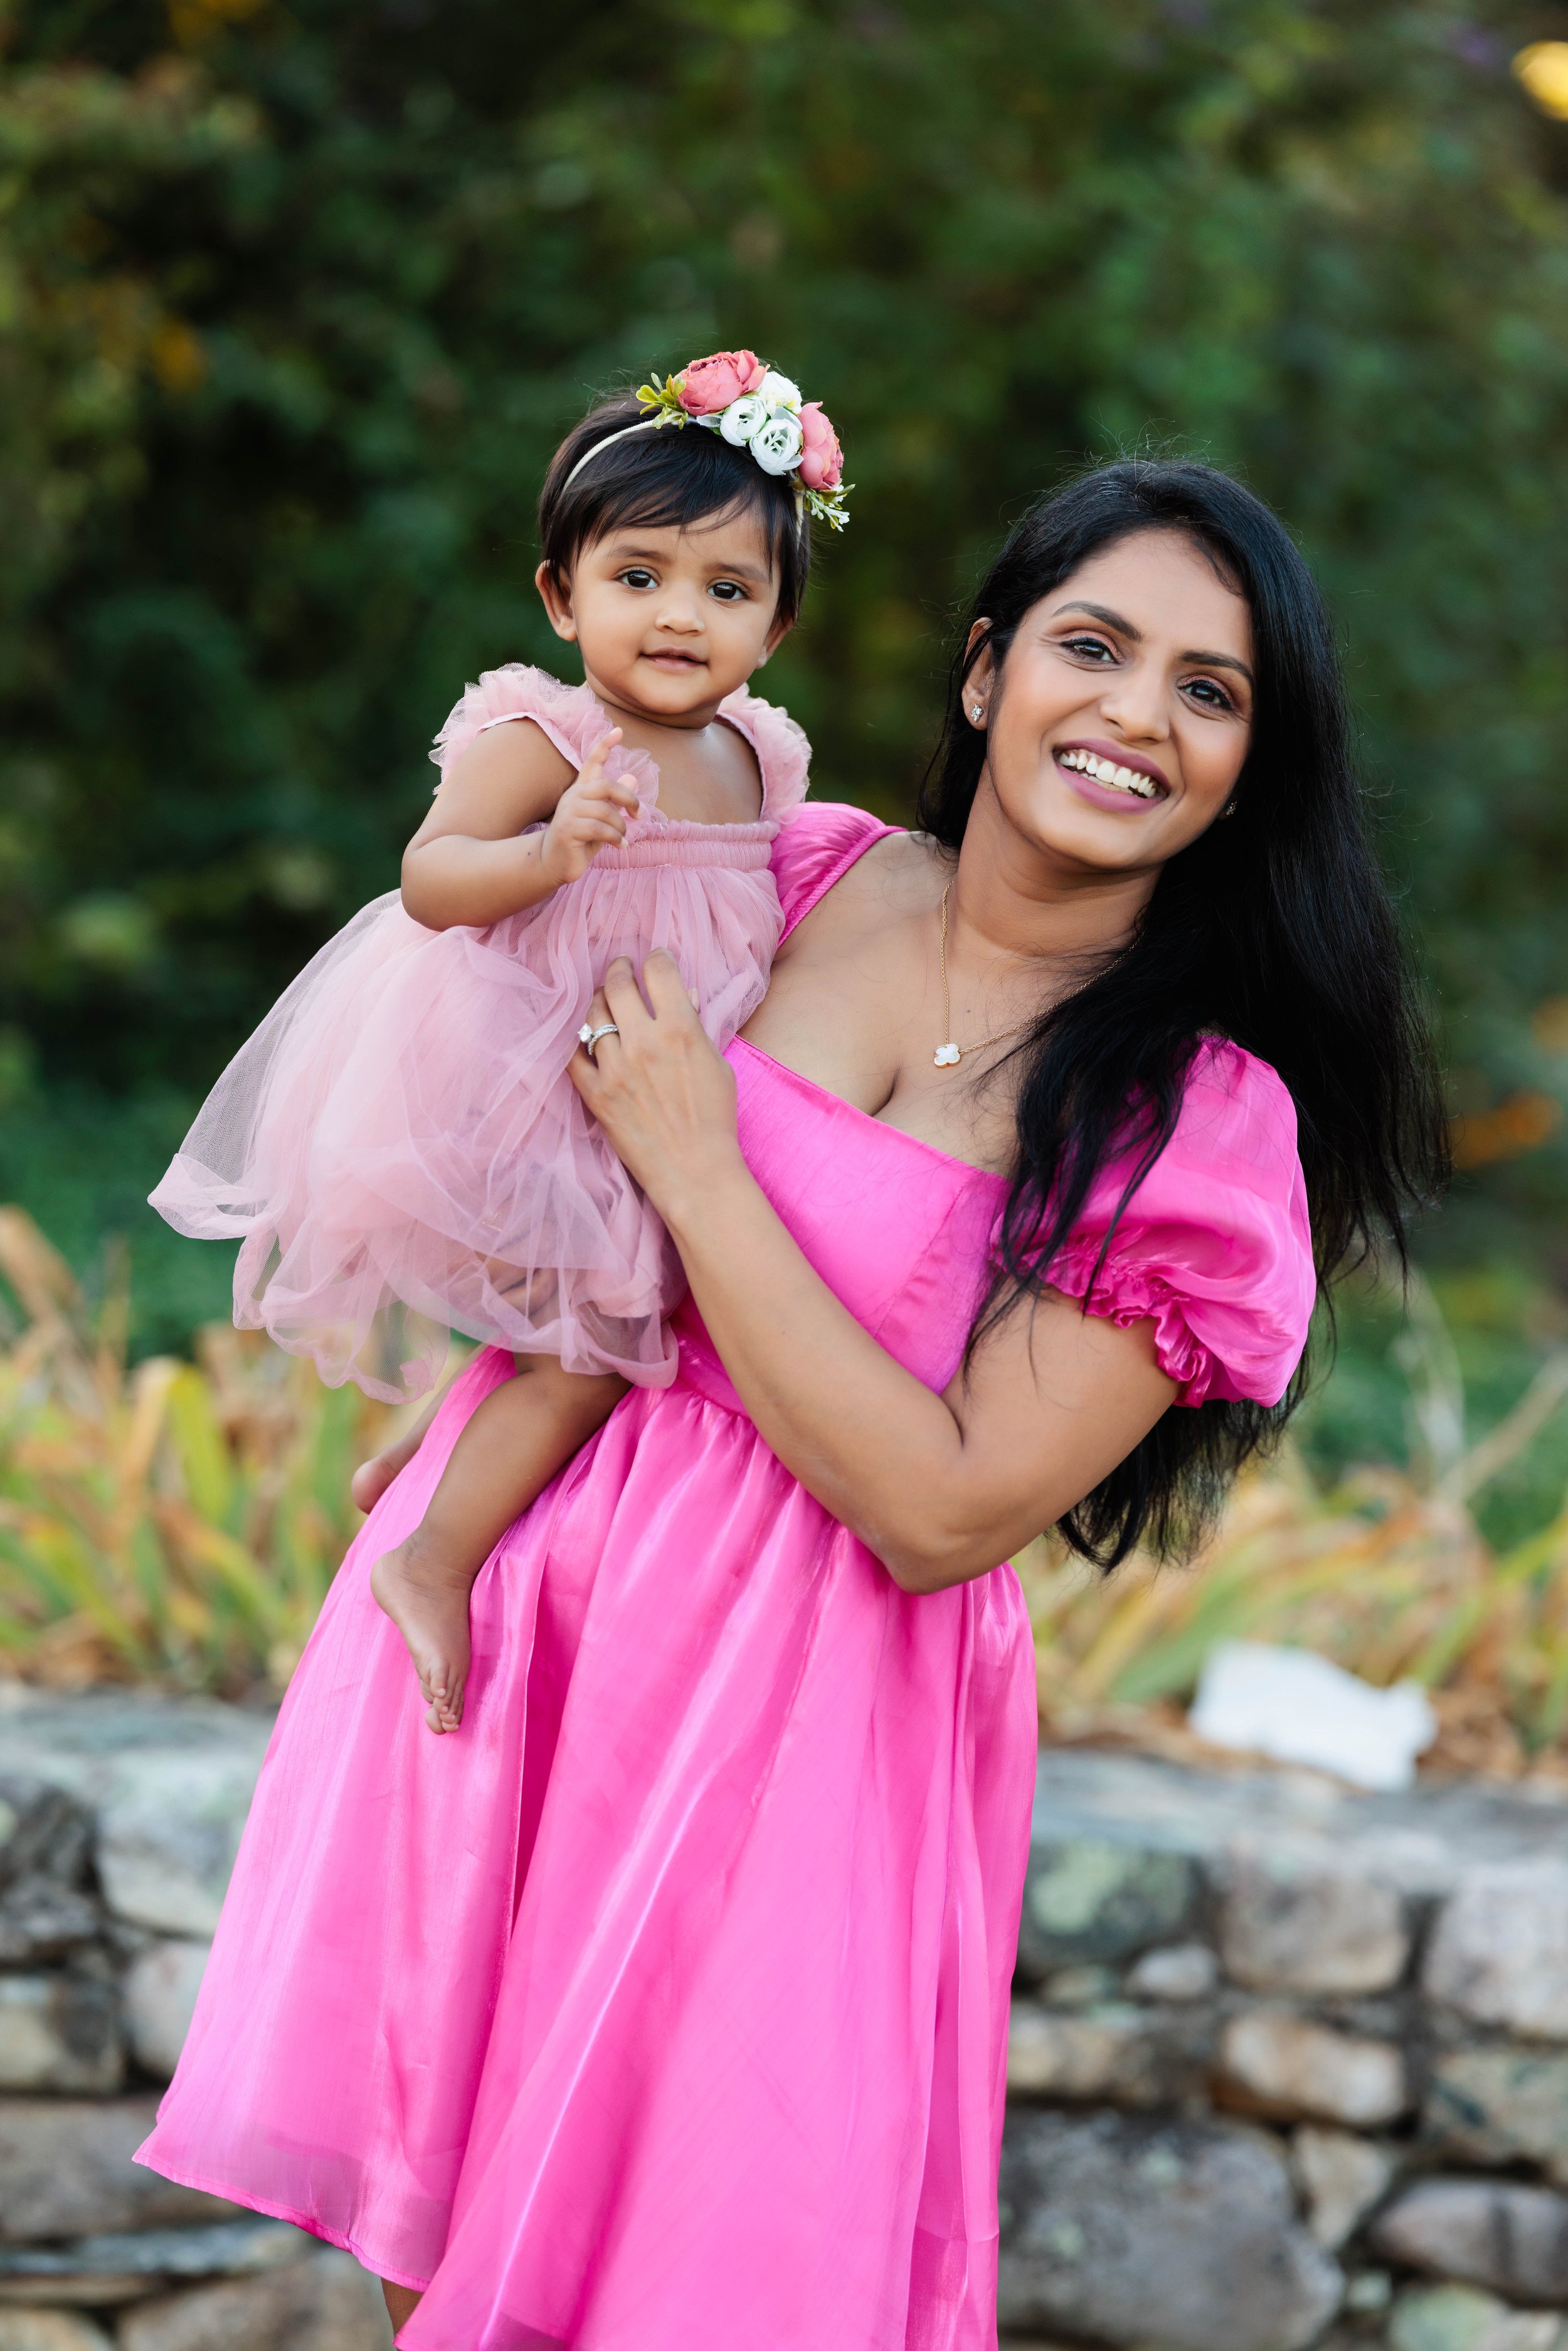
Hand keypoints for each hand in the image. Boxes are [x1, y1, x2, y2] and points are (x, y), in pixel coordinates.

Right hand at [538, 729, 641, 889]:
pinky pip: (600, 830)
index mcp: (582, 790)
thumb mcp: (603, 819)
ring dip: (621, 827)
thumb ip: (616, 801)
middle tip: (639, 815)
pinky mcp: (567, 830)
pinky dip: (616, 839)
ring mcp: (568, 812)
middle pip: (606, 786)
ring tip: (622, 839)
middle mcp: (573, 796)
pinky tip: (620, 846)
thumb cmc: (582, 839)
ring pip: (606, 812)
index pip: (592, 762)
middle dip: (628, 799)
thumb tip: (633, 777)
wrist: (554, 862)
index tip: (619, 731)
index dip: (604, 746)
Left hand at [568, 953, 746, 1227]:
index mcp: (680, 1030)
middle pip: (618, 984)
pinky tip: (587, 1037)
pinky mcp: (595, 1094)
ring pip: (592, 1014)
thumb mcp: (716, 1064)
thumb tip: (681, 993)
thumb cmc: (714, 1119)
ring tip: (604, 1000)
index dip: (657, 959)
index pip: (658, 971)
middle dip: (620, 969)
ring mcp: (614, 1068)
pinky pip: (573, 1054)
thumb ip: (695, 1025)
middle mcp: (643, 1042)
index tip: (656, 962)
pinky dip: (579, 1041)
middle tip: (622, 969)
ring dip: (598, 1000)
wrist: (694, 1171)